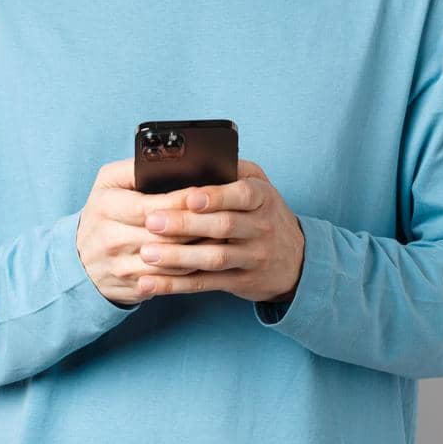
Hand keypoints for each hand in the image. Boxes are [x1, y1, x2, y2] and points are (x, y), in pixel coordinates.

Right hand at [75, 159, 223, 305]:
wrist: (79, 261)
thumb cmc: (103, 212)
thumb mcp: (108, 183)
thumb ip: (135, 168)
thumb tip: (169, 158)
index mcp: (107, 206)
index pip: (154, 205)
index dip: (185, 201)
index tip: (211, 194)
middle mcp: (111, 238)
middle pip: (167, 235)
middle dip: (200, 227)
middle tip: (229, 217)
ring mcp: (121, 267)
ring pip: (172, 262)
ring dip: (201, 251)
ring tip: (225, 238)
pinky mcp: (132, 288)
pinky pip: (170, 282)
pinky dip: (192, 272)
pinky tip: (209, 260)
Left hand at [134, 159, 304, 304]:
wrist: (296, 260)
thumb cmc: (264, 213)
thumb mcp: (260, 185)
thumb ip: (233, 171)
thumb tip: (195, 158)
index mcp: (263, 198)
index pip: (243, 195)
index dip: (216, 196)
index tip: (189, 197)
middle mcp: (261, 227)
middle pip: (223, 226)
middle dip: (185, 224)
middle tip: (151, 222)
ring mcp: (252, 257)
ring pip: (213, 258)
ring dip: (178, 257)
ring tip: (147, 253)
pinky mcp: (240, 282)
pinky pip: (205, 284)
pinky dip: (176, 285)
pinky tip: (150, 283)